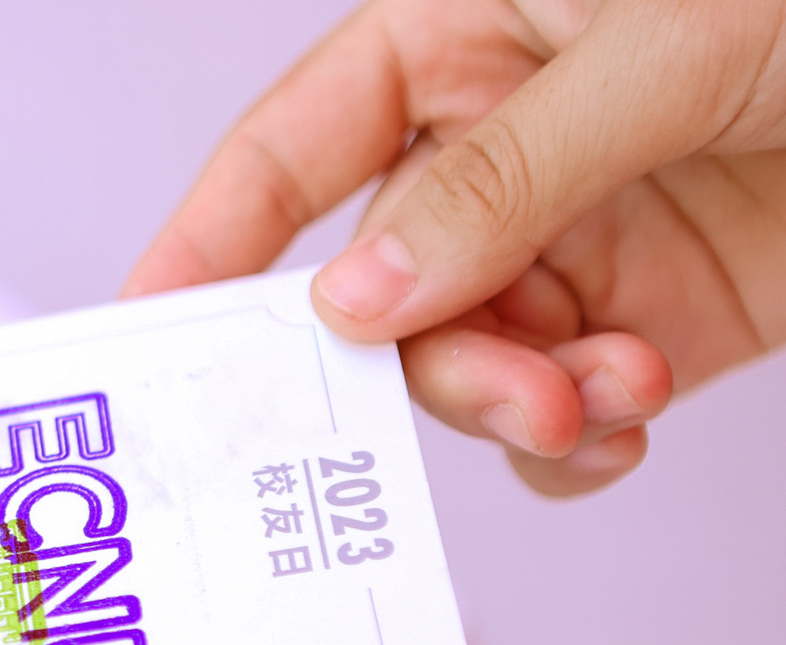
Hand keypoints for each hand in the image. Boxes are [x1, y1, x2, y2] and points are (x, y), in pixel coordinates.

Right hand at [125, 0, 785, 495]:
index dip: (210, 235)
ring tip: (602, 396)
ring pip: (465, 363)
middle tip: (504, 391)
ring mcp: (572, 238)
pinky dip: (574, 436)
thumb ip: (498, 178)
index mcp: (463, 36)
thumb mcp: (664, 46)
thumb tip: (359, 295)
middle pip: (379, 288)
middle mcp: (498, 148)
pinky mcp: (653, 315)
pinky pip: (557, 405)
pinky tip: (622, 415)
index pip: (290, 147)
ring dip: (515, 402)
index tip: (149, 328)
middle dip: (429, 357)